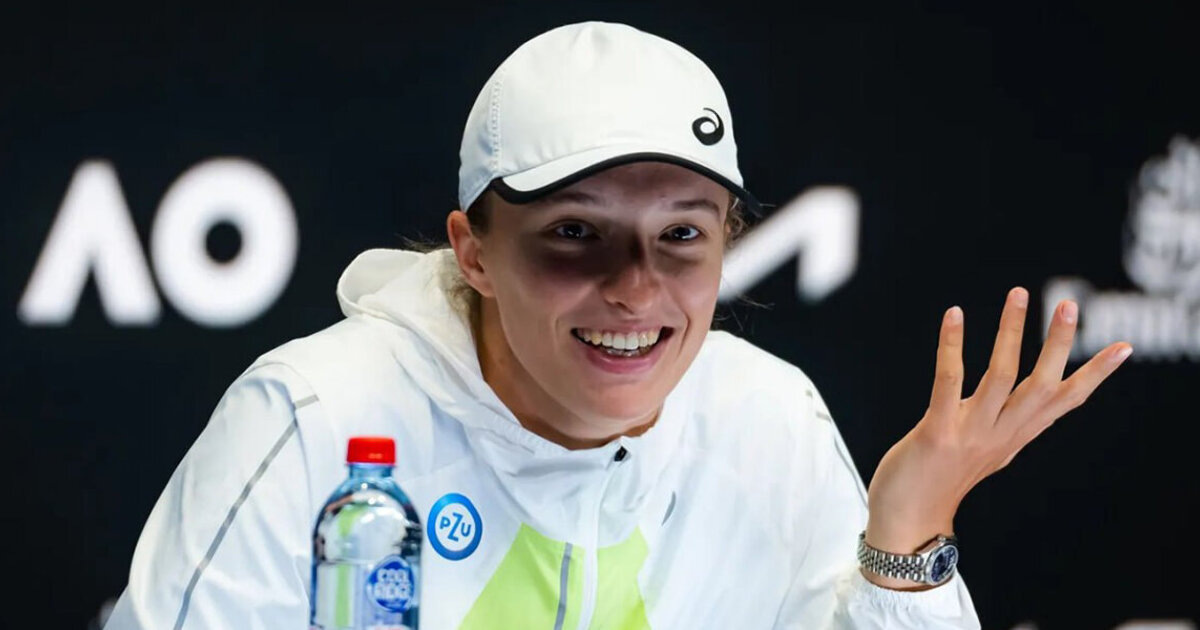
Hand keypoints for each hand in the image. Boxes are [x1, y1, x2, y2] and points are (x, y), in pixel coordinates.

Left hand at [862, 287, 1131, 587]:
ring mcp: (970, 435)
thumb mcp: (980, 450)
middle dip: (1058, 344)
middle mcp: (1000, 435)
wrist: (906, 523)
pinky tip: (955, 315)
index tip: (1122, 347)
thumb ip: (999, 421)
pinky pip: (948, 383)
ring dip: (1011, 333)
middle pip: (1041, 386)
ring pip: (1001, 377)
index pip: (1063, 402)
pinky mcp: (937, 434)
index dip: (1094, 375)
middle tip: (1069, 304)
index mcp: (1014, 437)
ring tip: (1019, 294)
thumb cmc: (936, 480)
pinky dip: (952, 347)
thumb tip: (1014, 391)